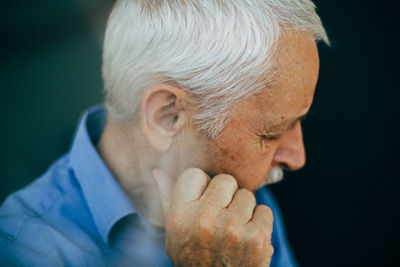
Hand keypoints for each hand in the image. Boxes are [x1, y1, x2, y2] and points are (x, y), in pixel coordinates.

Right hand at [153, 168, 273, 265]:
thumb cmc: (193, 258)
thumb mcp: (173, 233)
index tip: (204, 200)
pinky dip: (260, 223)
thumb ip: (167, 199)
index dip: (202, 186)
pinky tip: (247, 238)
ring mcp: (233, 229)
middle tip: (221, 216)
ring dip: (243, 210)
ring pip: (247, 195)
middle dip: (226, 195)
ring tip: (233, 230)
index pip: (194, 174)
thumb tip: (158, 170)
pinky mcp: (257, 239)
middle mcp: (204, 220)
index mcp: (180, 216)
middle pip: (225, 180)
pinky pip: (265, 211)